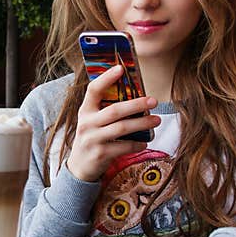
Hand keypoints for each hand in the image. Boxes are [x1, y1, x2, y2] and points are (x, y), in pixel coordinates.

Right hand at [66, 65, 160, 181]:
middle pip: (114, 110)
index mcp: (85, 111)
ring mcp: (93, 139)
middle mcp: (87, 124)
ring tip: (156, 120)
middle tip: (153, 100)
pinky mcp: (100, 154)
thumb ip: (105, 109)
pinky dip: (137, 144)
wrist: (79, 167)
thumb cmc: (92, 138)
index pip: (93, 90)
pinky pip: (123, 147)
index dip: (106, 78)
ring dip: (142, 123)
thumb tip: (135, 96)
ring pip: (121, 128)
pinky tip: (145, 142)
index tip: (121, 68)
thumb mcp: (92, 121)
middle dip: (136, 104)